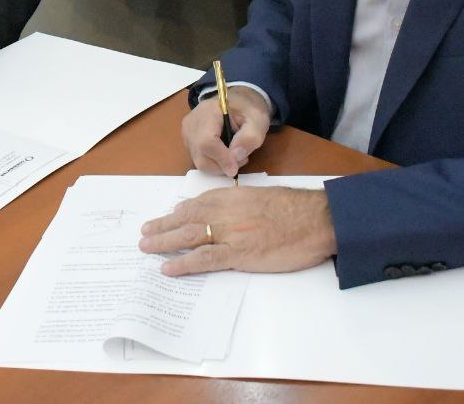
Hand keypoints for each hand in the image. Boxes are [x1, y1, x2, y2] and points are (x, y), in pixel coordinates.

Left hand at [139, 186, 336, 275]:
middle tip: (145, 231)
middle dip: (163, 225)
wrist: (317, 219)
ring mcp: (231, 232)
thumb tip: (234, 211)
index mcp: (234, 196)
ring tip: (146, 247)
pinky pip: (204, 259)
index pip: (199, 202)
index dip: (181, 211)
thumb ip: (245, 202)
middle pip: (186, 217)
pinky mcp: (239, 254)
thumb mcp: (266, 196)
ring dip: (164, 241)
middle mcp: (226, 211)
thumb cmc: (298, 209)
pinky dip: (183, 263)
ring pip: (188, 236)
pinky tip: (168, 268)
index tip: (170, 216)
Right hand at [181, 86, 270, 176]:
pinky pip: (198, 159)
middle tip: (240, 159)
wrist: (238, 101)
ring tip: (234, 155)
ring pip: (199, 161)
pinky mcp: (188, 140)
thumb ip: (250, 138)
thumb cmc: (248, 110)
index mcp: (209, 111)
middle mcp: (192, 122)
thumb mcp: (258, 120)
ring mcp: (187, 132)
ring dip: (218, 166)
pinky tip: (224, 153)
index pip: (207, 141)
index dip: (221, 158)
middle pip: (200, 154)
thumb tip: (235, 157)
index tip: (235, 168)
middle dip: (221, 165)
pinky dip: (213, 162)